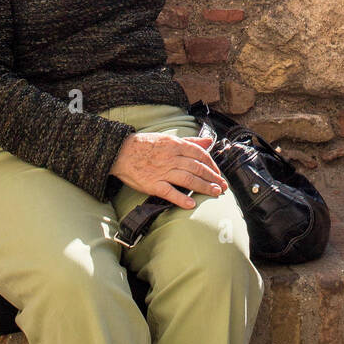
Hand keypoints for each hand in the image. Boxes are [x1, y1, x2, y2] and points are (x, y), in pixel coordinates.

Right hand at [110, 131, 224, 209]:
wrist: (120, 152)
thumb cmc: (145, 145)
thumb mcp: (168, 138)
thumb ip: (189, 141)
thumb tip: (208, 141)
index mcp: (176, 145)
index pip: (200, 155)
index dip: (212, 165)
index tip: (218, 174)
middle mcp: (171, 158)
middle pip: (198, 168)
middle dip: (213, 178)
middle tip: (223, 187)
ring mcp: (162, 171)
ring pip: (188, 179)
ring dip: (204, 187)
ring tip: (215, 193)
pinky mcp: (152, 184)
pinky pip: (169, 192)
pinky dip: (181, 198)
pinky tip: (191, 204)